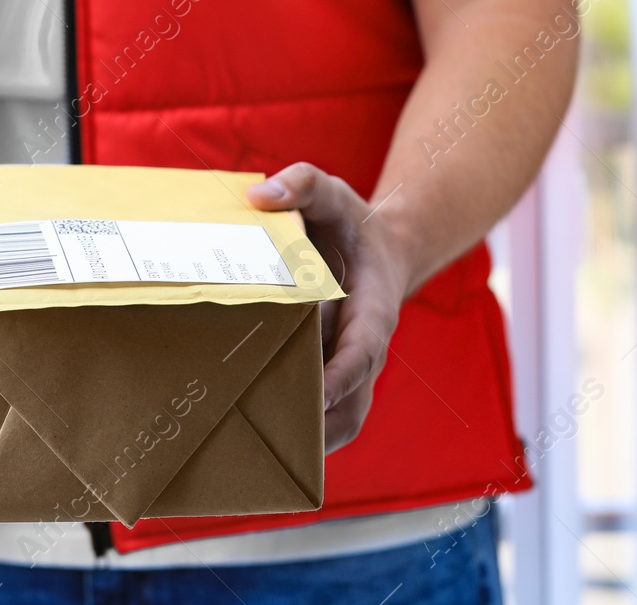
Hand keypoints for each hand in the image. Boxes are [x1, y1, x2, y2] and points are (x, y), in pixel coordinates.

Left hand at [247, 162, 410, 452]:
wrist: (380, 247)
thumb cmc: (350, 222)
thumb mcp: (332, 192)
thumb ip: (302, 183)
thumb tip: (259, 194)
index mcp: (373, 307)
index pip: (364, 348)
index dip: (343, 374)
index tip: (316, 392)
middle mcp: (367, 346)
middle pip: (352, 400)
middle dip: (317, 422)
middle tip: (268, 435)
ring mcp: (354, 367)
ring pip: (343, 420)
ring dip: (309, 440)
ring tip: (257, 453)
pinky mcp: (338, 376)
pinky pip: (330, 417)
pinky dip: (304, 434)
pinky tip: (258, 440)